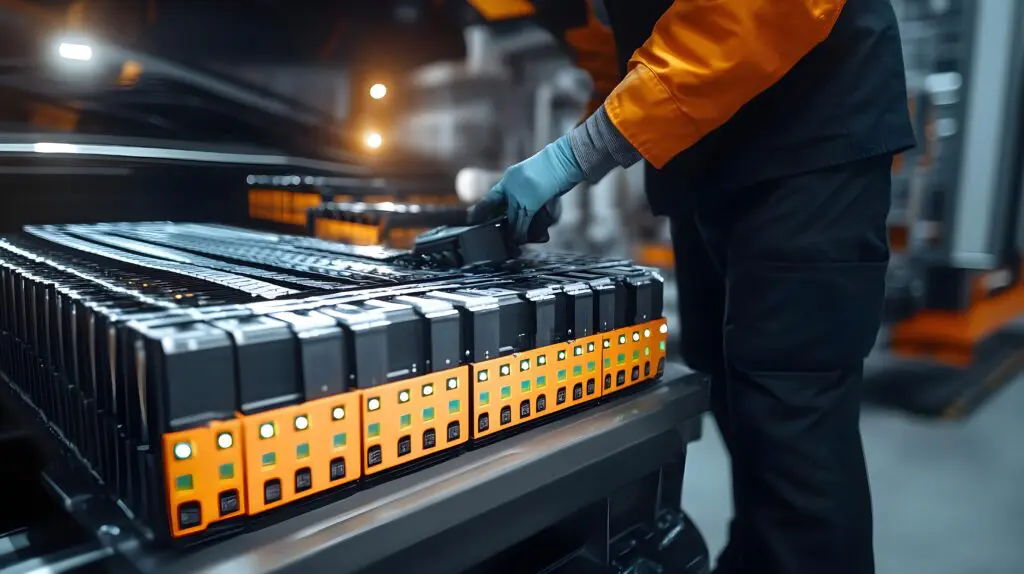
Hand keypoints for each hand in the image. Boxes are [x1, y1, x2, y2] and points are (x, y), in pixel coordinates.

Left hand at [468, 135, 583, 242]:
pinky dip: (522, 232)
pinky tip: (521, 238)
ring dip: (514, 232)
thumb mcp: (534, 178)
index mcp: (510, 177)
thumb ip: (527, 191)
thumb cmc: (555, 168)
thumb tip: (528, 207)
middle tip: (496, 234)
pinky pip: (522, 222)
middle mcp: (510, 184)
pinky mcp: (529, 202)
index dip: (481, 209)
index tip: (471, 218)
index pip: (492, 197)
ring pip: (512, 219)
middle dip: (499, 224)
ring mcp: (518, 193)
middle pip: (500, 210)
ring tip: (515, 240)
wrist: (565, 160)